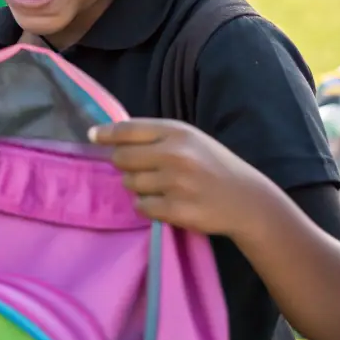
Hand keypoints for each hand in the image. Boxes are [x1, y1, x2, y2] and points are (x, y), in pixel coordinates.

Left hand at [88, 118, 274, 238]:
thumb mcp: (190, 140)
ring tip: (162, 187)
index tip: (92, 137)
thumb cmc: (213, 165)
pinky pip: (141, 207)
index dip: (105, 133)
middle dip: (125, 165)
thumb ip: (156, 136)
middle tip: (141, 170)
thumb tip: (108, 135)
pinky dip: (148, 206)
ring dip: (138, 187)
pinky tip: (166, 203)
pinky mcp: (176, 209)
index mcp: (177, 132)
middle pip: (121, 158)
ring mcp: (175, 183)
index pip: (128, 129)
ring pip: (130, 184)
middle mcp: (175, 154)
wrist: (247, 200)